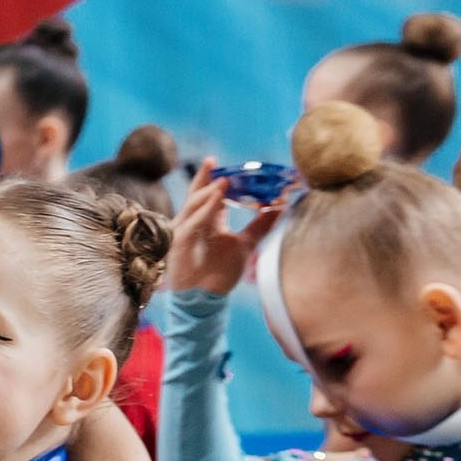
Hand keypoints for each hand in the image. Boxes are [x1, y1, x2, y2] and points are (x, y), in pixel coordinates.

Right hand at [166, 164, 283, 295]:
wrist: (204, 299)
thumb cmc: (218, 273)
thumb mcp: (245, 244)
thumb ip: (260, 225)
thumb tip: (280, 207)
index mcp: (206, 221)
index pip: (209, 195)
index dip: (213, 179)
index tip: (220, 164)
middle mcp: (192, 223)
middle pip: (196, 194)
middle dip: (203, 178)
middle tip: (212, 162)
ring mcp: (184, 232)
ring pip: (193, 206)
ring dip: (208, 192)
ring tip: (223, 180)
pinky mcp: (180, 243)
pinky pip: (192, 223)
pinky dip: (204, 211)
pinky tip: (215, 200)